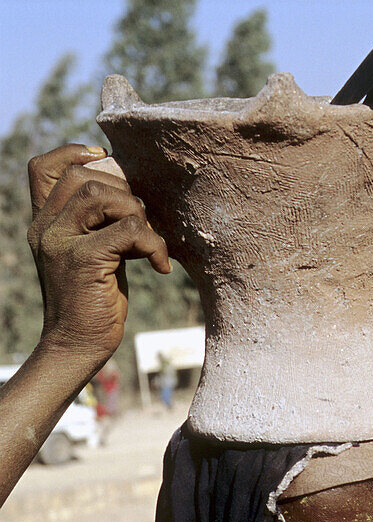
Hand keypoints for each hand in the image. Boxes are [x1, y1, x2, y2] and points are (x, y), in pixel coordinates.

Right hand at [27, 144, 170, 371]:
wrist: (76, 347)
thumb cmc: (90, 304)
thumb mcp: (90, 256)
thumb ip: (98, 227)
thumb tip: (131, 199)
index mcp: (44, 224)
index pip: (44, 168)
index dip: (75, 154)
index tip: (108, 169)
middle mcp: (46, 229)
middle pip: (83, 177)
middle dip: (123, 193)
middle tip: (141, 225)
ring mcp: (62, 243)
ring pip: (102, 196)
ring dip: (138, 215)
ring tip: (149, 245)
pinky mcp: (84, 261)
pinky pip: (128, 230)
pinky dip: (154, 244)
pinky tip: (160, 266)